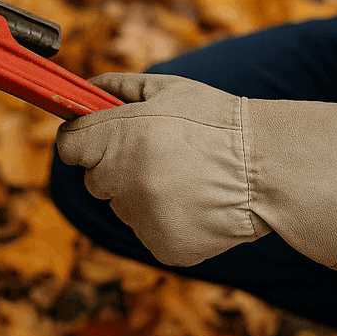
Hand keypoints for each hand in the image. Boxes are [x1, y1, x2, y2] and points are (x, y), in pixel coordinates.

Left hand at [56, 72, 336, 268]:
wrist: (268, 169)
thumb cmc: (218, 122)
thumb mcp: (167, 89)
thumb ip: (116, 88)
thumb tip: (81, 89)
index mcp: (120, 137)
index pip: (68, 147)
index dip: (84, 140)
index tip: (100, 138)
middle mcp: (125, 181)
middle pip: (94, 179)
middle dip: (116, 166)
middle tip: (157, 154)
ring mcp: (143, 218)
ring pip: (123, 207)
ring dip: (141, 195)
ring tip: (185, 178)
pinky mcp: (162, 247)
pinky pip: (148, 230)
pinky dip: (164, 220)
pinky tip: (193, 203)